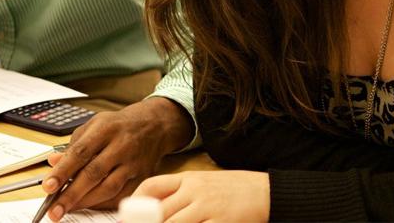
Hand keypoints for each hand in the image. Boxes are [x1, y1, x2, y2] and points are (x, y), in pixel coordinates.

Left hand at [42, 98, 193, 220]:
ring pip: (108, 188)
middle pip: (94, 173)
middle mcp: (121, 145)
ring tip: (66, 209)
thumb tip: (53, 163)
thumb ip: (73, 145)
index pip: (81, 152)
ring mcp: (133, 163)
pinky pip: (121, 196)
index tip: (48, 186)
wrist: (154, 126)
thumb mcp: (94, 125)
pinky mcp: (142, 177)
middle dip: (71, 194)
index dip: (62, 171)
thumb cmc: (119, 126)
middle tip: (53, 209)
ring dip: (85, 202)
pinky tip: (88, 205)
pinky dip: (102, 203)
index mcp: (105, 129)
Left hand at [132, 171, 269, 221]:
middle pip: (158, 209)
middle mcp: (194, 191)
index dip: (135, 200)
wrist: (267, 192)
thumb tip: (154, 210)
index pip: (153, 185)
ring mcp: (207, 207)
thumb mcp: (204, 184)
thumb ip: (181, 194)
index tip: (126, 215)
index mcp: (189, 178)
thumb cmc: (234, 190)